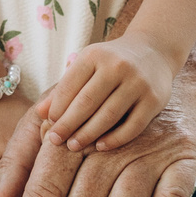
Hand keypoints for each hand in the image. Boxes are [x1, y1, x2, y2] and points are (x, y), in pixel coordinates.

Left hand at [36, 34, 175, 152]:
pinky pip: (133, 126)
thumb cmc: (111, 62)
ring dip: (88, 134)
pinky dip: (115, 139)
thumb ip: (65, 87)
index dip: (57, 107)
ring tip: (73, 146)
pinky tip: (100, 146)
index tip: (49, 124)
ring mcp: (138, 83)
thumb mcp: (87, 65)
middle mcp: (117, 66)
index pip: (69, 85)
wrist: (154, 50)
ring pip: (108, 116)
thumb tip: (40, 113)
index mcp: (95, 55)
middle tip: (55, 140)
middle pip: (86, 102)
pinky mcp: (155, 100)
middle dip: (68, 124)